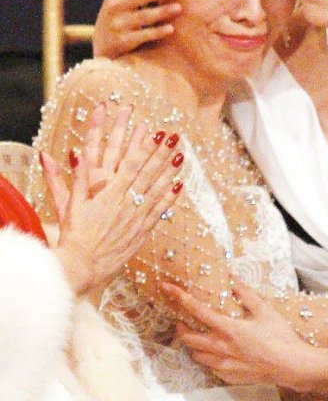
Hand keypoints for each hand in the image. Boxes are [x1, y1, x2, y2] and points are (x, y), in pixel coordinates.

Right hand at [42, 103, 183, 294]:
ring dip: (170, 172)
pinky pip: (159, 212)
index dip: (146, 147)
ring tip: (181, 156)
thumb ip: (78, 177)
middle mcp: (127, 203)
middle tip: (175, 138)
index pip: (132, 165)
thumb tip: (78, 153)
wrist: (81, 266)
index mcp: (110, 194)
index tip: (157, 134)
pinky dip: (170, 199)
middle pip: (149, 173)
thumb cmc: (74, 235)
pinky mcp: (142, 232)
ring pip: (158, 190)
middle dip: (163, 153)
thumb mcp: (72, 203)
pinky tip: (179, 186)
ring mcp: (137, 218)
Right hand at [92, 0, 180, 57]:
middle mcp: (116, 6)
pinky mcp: (125, 41)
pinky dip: (157, 32)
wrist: (104, 43)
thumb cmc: (117, 7)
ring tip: (178, 8)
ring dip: (161, 13)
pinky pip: (144, 36)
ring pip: (143, 17)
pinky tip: (171, 29)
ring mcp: (120, 24)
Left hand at [162, 280, 304, 386]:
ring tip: (195, 334)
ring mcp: (224, 366)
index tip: (168, 289)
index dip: (180, 298)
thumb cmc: (279, 336)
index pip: (197, 310)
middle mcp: (221, 349)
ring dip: (191, 344)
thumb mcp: (264, 309)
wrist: (291, 365)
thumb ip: (245, 293)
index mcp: (228, 329)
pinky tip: (214, 351)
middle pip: (189, 338)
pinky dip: (206, 357)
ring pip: (196, 355)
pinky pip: (209, 367)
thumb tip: (231, 277)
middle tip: (181, 319)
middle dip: (180, 327)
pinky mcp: (229, 377)